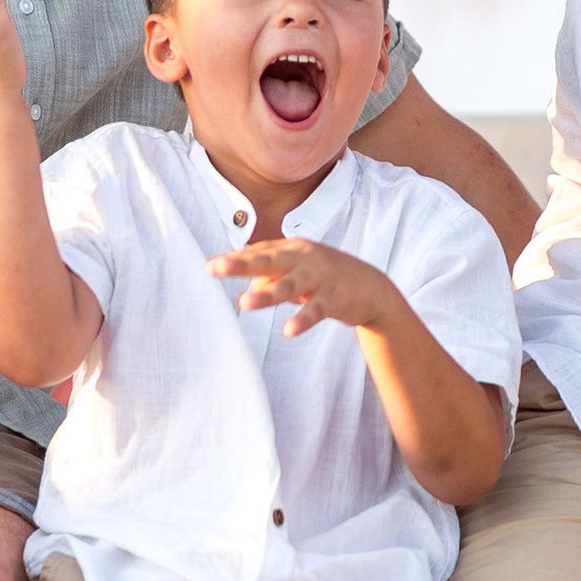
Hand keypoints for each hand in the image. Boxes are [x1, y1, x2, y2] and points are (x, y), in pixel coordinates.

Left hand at [207, 237, 397, 341]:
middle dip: (242, 265)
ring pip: (289, 286)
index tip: (209, 266)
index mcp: (293, 249)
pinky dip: (302, 320)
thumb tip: (246, 294)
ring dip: (266, 295)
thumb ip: (270, 280)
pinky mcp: (335, 297)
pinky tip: (288, 331)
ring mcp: (321, 276)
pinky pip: (316, 310)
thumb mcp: (297, 275)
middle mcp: (305, 258)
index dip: (235, 259)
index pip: (259, 252)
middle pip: (269, 260)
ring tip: (243, 304)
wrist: (371, 288)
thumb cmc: (325, 278)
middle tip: (217, 268)